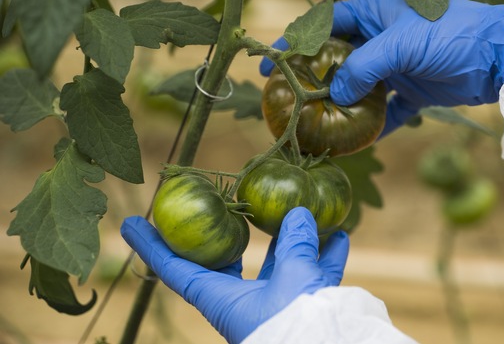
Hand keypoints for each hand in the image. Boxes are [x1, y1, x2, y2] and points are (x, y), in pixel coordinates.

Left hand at [121, 207, 348, 343]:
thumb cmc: (297, 326)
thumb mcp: (293, 277)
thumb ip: (294, 244)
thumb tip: (297, 214)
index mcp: (224, 301)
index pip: (176, 269)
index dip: (152, 245)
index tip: (130, 224)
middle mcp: (245, 304)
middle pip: (227, 264)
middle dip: (228, 236)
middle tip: (221, 209)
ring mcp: (276, 307)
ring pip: (279, 266)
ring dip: (293, 241)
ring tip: (303, 214)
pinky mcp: (306, 311)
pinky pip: (313, 277)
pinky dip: (325, 258)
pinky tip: (339, 237)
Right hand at [260, 0, 503, 135]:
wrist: (500, 57)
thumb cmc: (450, 36)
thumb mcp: (400, 45)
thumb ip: (362, 67)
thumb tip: (333, 93)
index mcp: (377, 14)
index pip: (327, 23)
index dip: (298, 40)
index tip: (275, 61)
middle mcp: (385, 38)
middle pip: (340, 57)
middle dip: (316, 76)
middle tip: (290, 97)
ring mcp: (400, 65)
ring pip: (362, 86)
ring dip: (343, 103)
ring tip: (318, 122)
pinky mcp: (417, 89)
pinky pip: (390, 108)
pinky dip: (377, 123)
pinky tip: (361, 139)